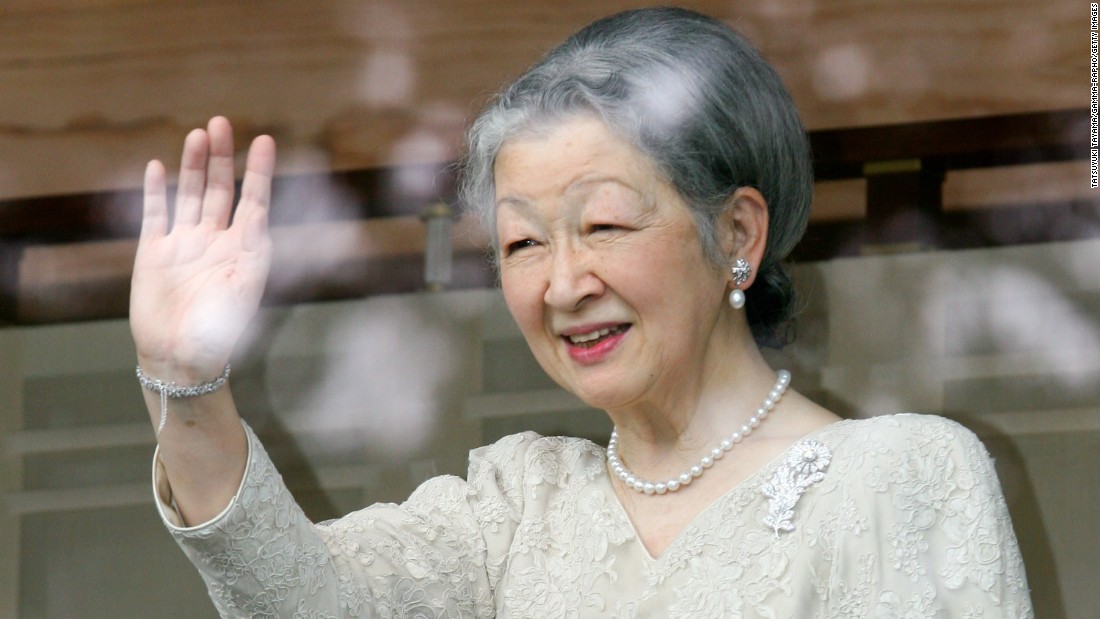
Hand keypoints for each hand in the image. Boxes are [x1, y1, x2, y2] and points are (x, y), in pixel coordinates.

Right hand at [130, 117, 275, 379]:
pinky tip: (158, 167)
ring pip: (191, 194)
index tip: (265, 140)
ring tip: (198, 135)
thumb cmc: (218, 333)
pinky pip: (156, 214)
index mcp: (245, 250)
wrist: (179, 359)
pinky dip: (156, 190)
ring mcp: (185, 244)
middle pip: (222, 190)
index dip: (259, 171)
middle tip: (221, 123)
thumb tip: (258, 221)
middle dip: (223, 157)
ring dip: (195, 165)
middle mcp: (217, 241)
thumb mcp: (242, 293)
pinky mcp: (154, 252)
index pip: (255, 201)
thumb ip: (250, 256)